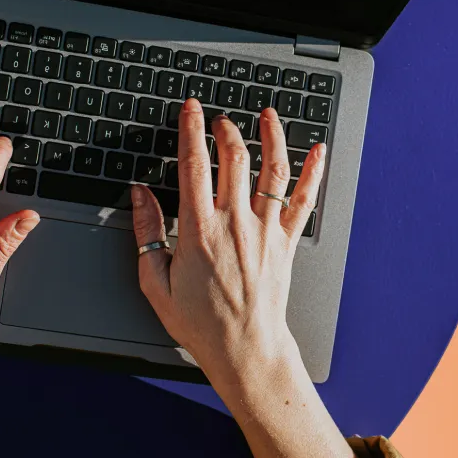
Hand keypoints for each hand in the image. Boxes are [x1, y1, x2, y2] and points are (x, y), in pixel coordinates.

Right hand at [131, 100, 323, 384]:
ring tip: (266, 116)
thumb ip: (147, 233)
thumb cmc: (200, 322)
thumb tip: (139, 195)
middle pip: (235, 158)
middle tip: (220, 118)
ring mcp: (265, 231)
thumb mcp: (155, 282)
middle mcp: (235, 223)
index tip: (190, 110)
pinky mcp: (285, 242)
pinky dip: (313, 172)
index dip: (191, 130)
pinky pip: (303, 200)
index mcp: (199, 230)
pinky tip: (318, 151)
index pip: (194, 165)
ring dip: (271, 136)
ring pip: (272, 170)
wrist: (245, 348)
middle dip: (226, 129)